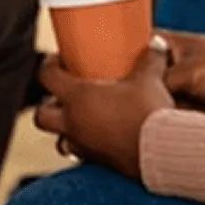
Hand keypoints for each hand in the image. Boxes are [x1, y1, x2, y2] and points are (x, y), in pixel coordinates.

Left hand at [34, 48, 174, 178]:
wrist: (163, 151)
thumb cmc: (148, 112)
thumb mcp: (150, 79)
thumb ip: (150, 58)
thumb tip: (156, 42)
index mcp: (78, 97)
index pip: (47, 77)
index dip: (50, 64)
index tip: (62, 59)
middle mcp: (74, 123)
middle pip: (41, 115)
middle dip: (48, 103)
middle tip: (65, 93)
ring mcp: (84, 146)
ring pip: (59, 140)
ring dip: (66, 129)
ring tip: (84, 118)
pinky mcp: (98, 163)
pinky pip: (81, 154)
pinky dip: (86, 144)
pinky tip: (104, 135)